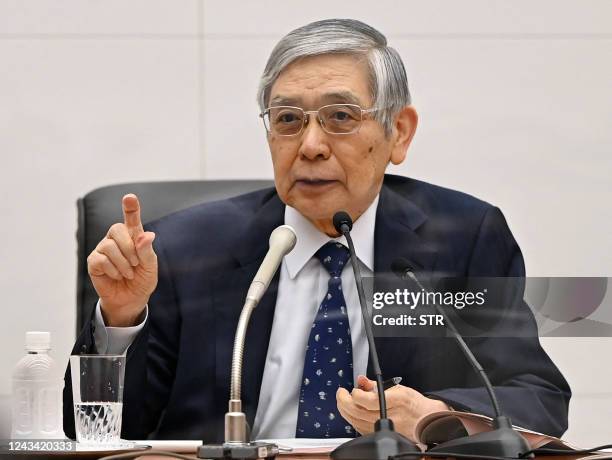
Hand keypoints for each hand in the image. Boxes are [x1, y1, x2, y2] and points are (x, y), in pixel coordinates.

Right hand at [87, 194, 157, 326]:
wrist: (131, 299)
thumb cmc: (142, 279)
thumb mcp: (150, 266)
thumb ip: (147, 251)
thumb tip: (146, 235)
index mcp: (133, 236)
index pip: (131, 219)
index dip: (130, 208)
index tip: (130, 197)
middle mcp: (116, 239)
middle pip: (116, 229)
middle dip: (129, 247)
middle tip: (136, 262)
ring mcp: (103, 249)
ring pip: (109, 246)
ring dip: (123, 263)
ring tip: (128, 273)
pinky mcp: (93, 262)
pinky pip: (100, 260)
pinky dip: (113, 270)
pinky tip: (117, 276)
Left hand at [336, 375, 449, 441]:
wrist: (425, 420)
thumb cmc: (412, 403)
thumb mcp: (397, 387)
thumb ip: (375, 384)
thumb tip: (360, 380)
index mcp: (396, 400)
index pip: (369, 400)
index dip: (356, 394)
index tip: (352, 389)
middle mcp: (390, 415)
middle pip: (359, 412)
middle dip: (344, 401)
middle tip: (341, 393)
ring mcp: (385, 428)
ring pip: (356, 422)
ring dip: (345, 410)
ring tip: (343, 400)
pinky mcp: (380, 435)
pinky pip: (360, 428)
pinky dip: (352, 419)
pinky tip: (351, 412)